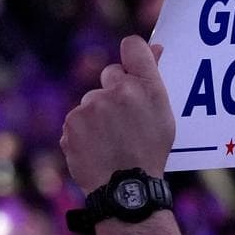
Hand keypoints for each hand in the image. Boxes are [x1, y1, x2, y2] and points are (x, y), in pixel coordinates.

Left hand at [60, 35, 174, 191]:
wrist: (126, 188)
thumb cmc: (150, 151)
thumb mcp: (162, 114)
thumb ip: (153, 79)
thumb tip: (156, 47)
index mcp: (147, 87)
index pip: (133, 46)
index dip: (132, 55)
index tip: (132, 67)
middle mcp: (118, 91)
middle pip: (111, 73)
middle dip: (115, 90)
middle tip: (124, 118)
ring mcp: (92, 105)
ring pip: (93, 99)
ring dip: (98, 113)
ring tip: (111, 140)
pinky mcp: (72, 121)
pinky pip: (78, 118)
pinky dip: (84, 130)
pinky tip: (96, 147)